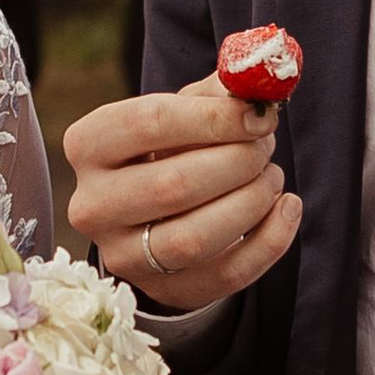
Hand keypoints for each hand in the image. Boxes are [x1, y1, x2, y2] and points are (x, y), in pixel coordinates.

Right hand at [63, 76, 300, 312]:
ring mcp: (122, 255)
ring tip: (271, 178)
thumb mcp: (184, 110)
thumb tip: (259, 84)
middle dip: (237, 162)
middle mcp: (92, 205)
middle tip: (265, 147)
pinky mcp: (163, 290)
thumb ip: (219, 92)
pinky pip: (226, 275)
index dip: (214, 118)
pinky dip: (270, 241)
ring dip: (251, 202)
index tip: (259, 116)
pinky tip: (285, 209)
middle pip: (173, 185)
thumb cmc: (172, 147)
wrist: (156, 213)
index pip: (148, 123)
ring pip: (194, 238)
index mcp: (88, 144)